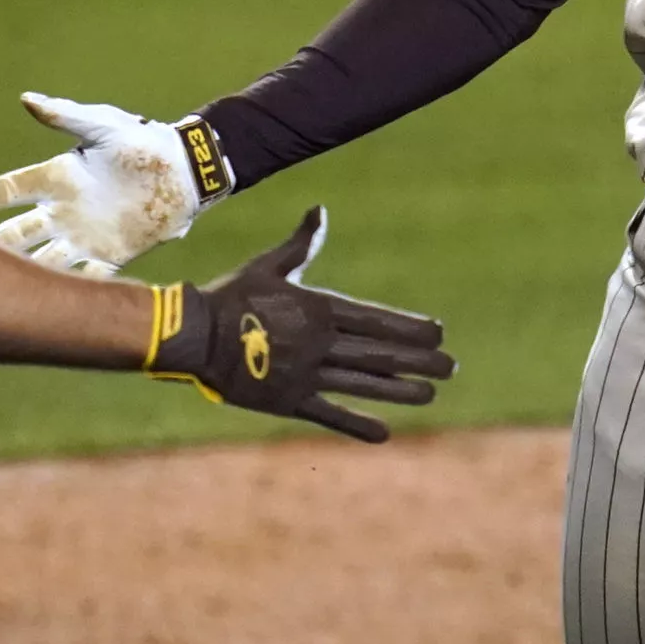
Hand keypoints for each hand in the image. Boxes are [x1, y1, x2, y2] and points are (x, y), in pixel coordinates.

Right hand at [0, 93, 220, 272]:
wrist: (185, 170)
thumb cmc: (144, 141)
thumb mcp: (105, 125)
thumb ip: (67, 116)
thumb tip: (27, 100)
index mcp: (58, 177)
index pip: (12, 189)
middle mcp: (64, 211)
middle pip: (19, 232)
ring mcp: (84, 236)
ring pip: (44, 261)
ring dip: (26, 277)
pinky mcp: (111, 255)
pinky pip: (86, 279)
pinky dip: (71, 293)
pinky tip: (50, 312)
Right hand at [154, 209, 453, 442]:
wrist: (193, 335)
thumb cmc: (231, 296)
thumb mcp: (268, 266)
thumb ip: (301, 244)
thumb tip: (320, 210)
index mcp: (318, 309)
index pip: (376, 320)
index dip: (410, 328)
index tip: (439, 332)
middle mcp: (318, 343)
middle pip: (378, 354)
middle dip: (418, 361)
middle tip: (451, 367)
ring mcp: (305, 375)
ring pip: (363, 384)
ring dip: (399, 391)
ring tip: (430, 395)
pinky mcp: (288, 401)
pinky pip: (329, 414)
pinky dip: (356, 424)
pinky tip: (384, 433)